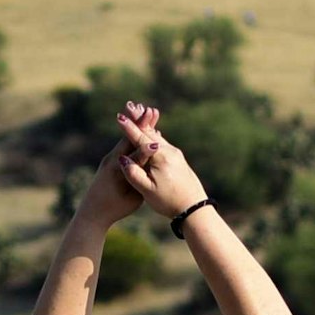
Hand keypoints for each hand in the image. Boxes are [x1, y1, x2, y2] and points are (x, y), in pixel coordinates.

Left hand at [74, 106, 150, 227]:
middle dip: (141, 124)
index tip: (155, 127)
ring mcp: (111, 159)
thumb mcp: (132, 195)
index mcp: (117, 168)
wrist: (93, 212)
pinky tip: (144, 128)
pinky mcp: (112, 161)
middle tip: (153, 110)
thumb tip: (151, 168)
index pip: (134, 150)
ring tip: (150, 113)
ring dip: (138, 126)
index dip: (145, 138)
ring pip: (127, 140)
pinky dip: (134, 135)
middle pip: (129, 138)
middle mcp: (112, 159)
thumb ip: (140, 177)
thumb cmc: (115, 208)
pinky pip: (125, 145)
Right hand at [114, 105, 208, 223]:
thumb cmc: (169, 202)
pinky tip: (151, 134)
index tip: (119, 117)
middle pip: (150, 133)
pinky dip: (153, 136)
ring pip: (157, 137)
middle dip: (139, 120)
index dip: (129, 129)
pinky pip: (162, 143)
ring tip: (139, 114)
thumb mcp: (147, 191)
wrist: (194, 209)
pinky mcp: (179, 160)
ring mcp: (176, 155)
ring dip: (147, 127)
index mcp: (161, 157)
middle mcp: (170, 152)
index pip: (141, 139)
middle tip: (130, 106)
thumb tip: (123, 159)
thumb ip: (134, 174)